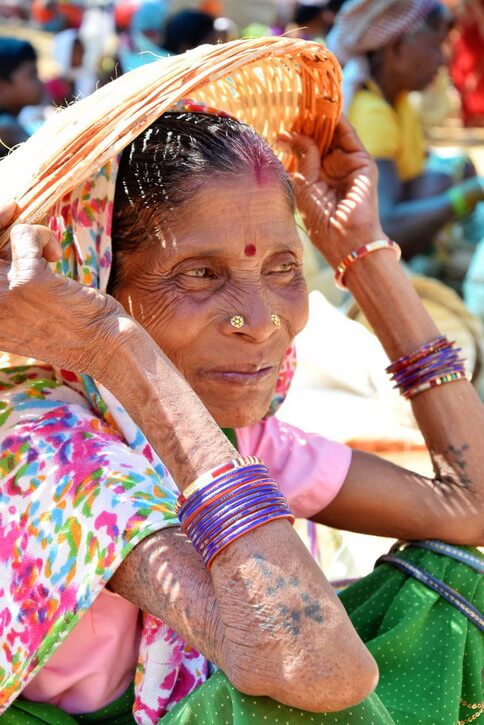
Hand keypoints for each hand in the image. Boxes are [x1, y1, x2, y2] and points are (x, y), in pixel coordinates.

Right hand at [0, 203, 128, 376]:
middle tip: (14, 211)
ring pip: (1, 238)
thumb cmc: (71, 329)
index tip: (3, 215)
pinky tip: (57, 256)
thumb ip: (4, 288)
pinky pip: (24, 234)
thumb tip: (1, 236)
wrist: (105, 347)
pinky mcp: (27, 280)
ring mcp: (1, 294)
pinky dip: (44, 236)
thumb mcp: (21, 314)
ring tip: (50, 257)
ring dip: (26, 238)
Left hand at [279, 117, 384, 268]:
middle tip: (289, 104)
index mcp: (318, 178)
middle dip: (307, 122)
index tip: (280, 119)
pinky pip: (349, 134)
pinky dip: (338, 120)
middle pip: (320, 138)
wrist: (345, 239)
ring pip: (334, 133)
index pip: (307, 149)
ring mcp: (349, 164)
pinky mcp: (363, 162)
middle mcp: (334, 169)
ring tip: (304, 100)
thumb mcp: (305, 184)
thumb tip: (288, 133)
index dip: (296, 134)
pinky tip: (324, 107)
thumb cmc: (322, 221)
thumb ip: (303, 156)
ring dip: (320, 117)